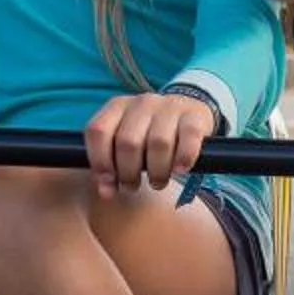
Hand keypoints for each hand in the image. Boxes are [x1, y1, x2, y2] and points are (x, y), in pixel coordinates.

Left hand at [86, 91, 217, 195]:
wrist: (189, 113)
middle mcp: (142, 102)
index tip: (108, 184)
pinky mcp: (195, 115)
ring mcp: (170, 106)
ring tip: (157, 182)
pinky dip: (183, 159)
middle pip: (128, 142)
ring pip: (159, 143)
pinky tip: (180, 170)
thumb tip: (105, 192)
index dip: (100, 162)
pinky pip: (189, 138)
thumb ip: (110, 163)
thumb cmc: (149, 135)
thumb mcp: (125, 140)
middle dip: (128, 173)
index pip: (98, 131)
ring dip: (157, 172)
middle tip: (132, 186)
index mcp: (117, 106)